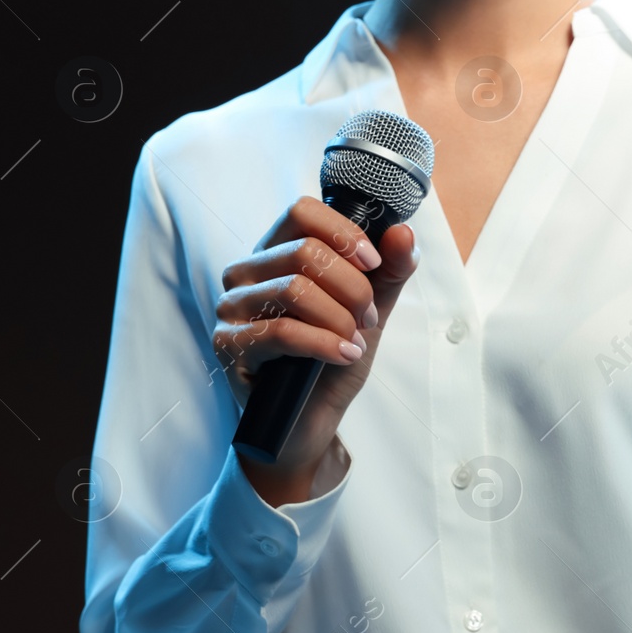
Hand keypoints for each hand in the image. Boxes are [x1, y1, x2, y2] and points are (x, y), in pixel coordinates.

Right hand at [212, 197, 418, 498]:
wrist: (310, 421)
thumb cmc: (332, 360)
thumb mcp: (370, 311)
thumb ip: (389, 272)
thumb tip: (404, 232)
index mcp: (277, 253)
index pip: (302, 211)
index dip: (345, 233)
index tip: (374, 263)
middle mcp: (247, 273)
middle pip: (306, 252)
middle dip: (353, 288)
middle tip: (368, 318)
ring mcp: (232, 308)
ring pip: (294, 289)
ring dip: (340, 318)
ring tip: (355, 341)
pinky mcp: (227, 346)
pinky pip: (281, 332)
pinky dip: (324, 344)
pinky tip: (344, 356)